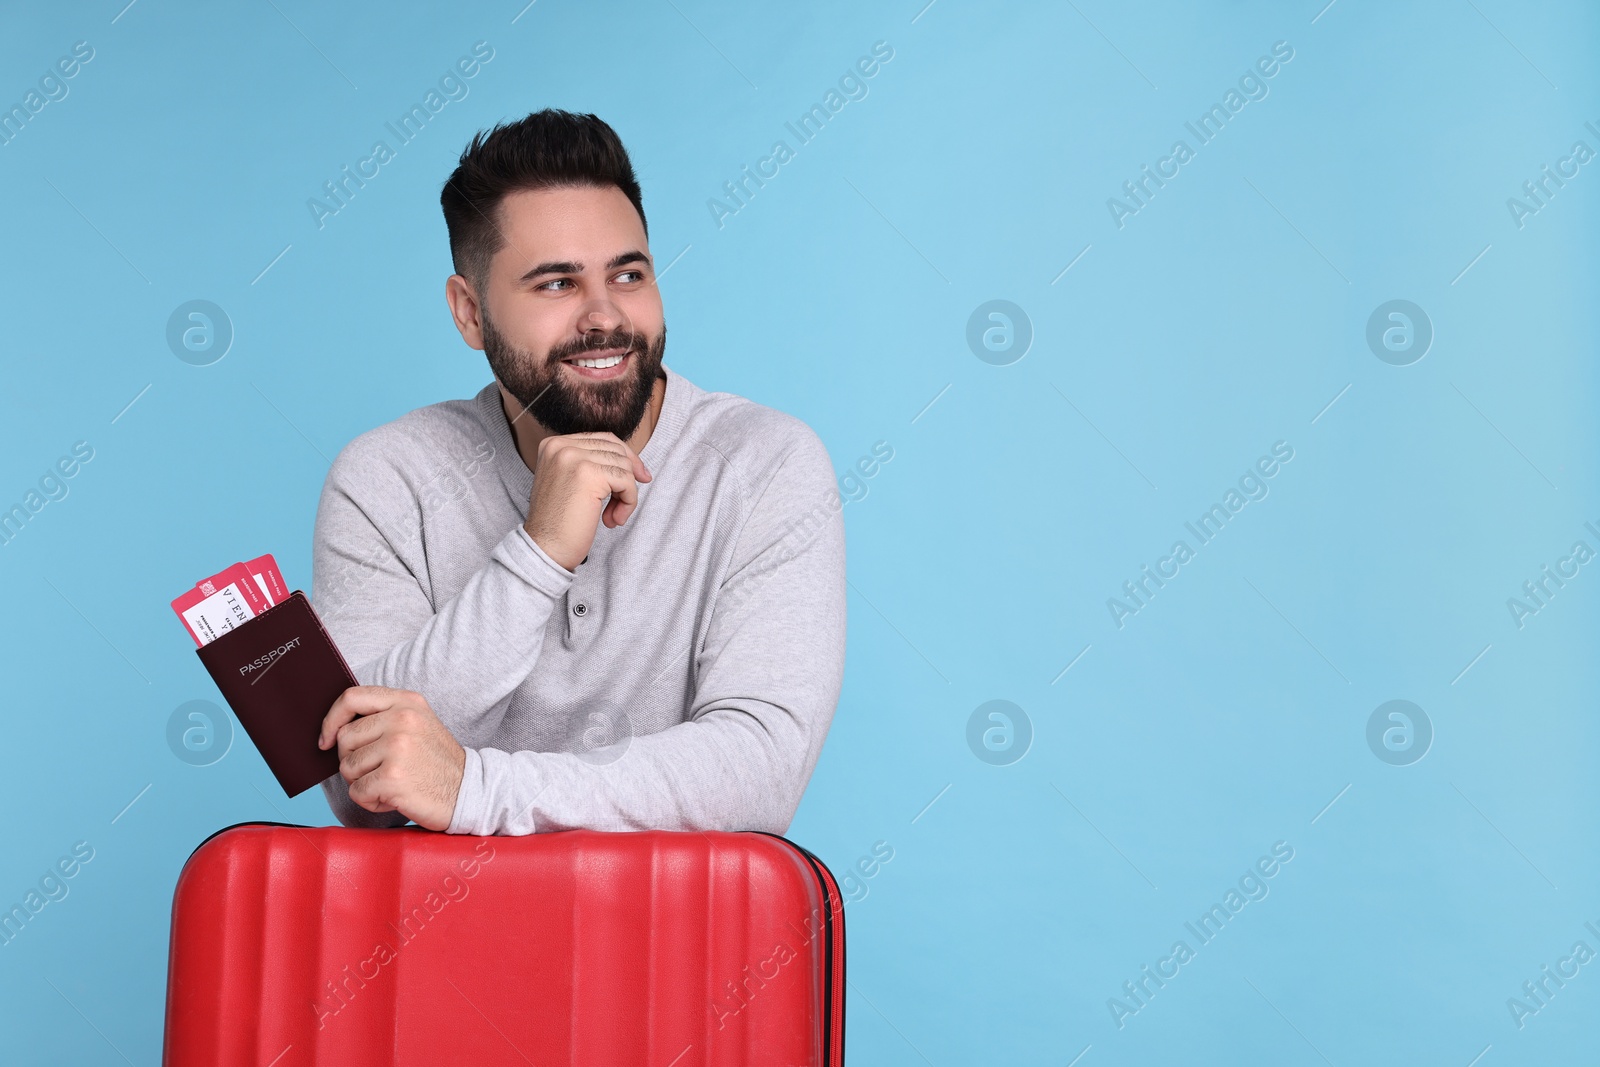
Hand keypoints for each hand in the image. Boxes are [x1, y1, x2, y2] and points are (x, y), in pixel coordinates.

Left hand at [318, 686, 465, 830]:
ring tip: (390, 784)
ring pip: (347, 767)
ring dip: (362, 783)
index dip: (331, 719)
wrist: (469, 792)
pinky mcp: (392, 777)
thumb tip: (335, 729)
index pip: (352, 697)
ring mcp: (397, 747)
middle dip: (352, 760)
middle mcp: (402, 719)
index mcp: (407, 702)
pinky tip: (393, 798)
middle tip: (377, 771)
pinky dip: (370, 801)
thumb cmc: (436, 763)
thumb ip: (383, 717)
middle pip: (344, 737)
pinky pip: (357, 792)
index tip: (326, 739)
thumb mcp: (418, 725)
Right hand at [524, 431, 651, 570]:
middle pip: (615, 449)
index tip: (639, 478)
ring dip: (626, 495)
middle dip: (627, 477)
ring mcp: (574, 457)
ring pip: (623, 466)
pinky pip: (626, 481)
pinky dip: (628, 502)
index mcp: (554, 444)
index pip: (602, 439)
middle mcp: (561, 446)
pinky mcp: (589, 474)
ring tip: (614, 517)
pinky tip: (613, 520)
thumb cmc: (560, 522)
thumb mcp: (571, 482)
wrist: (545, 548)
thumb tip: (635, 463)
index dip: (624, 458)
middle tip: (622, 505)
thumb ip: (593, 465)